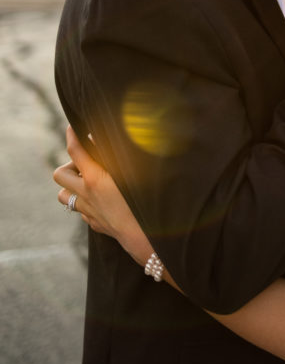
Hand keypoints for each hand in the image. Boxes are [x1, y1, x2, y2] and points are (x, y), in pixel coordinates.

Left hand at [54, 126, 151, 266]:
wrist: (146, 237)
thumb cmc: (144, 199)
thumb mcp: (133, 170)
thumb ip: (117, 152)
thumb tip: (106, 136)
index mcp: (95, 178)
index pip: (75, 150)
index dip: (72, 135)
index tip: (72, 126)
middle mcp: (86, 194)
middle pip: (59, 174)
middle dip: (69, 165)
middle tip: (85, 162)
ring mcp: (88, 211)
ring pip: (63, 195)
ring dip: (72, 185)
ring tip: (88, 180)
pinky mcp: (94, 223)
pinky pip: (80, 210)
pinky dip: (85, 201)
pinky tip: (101, 198)